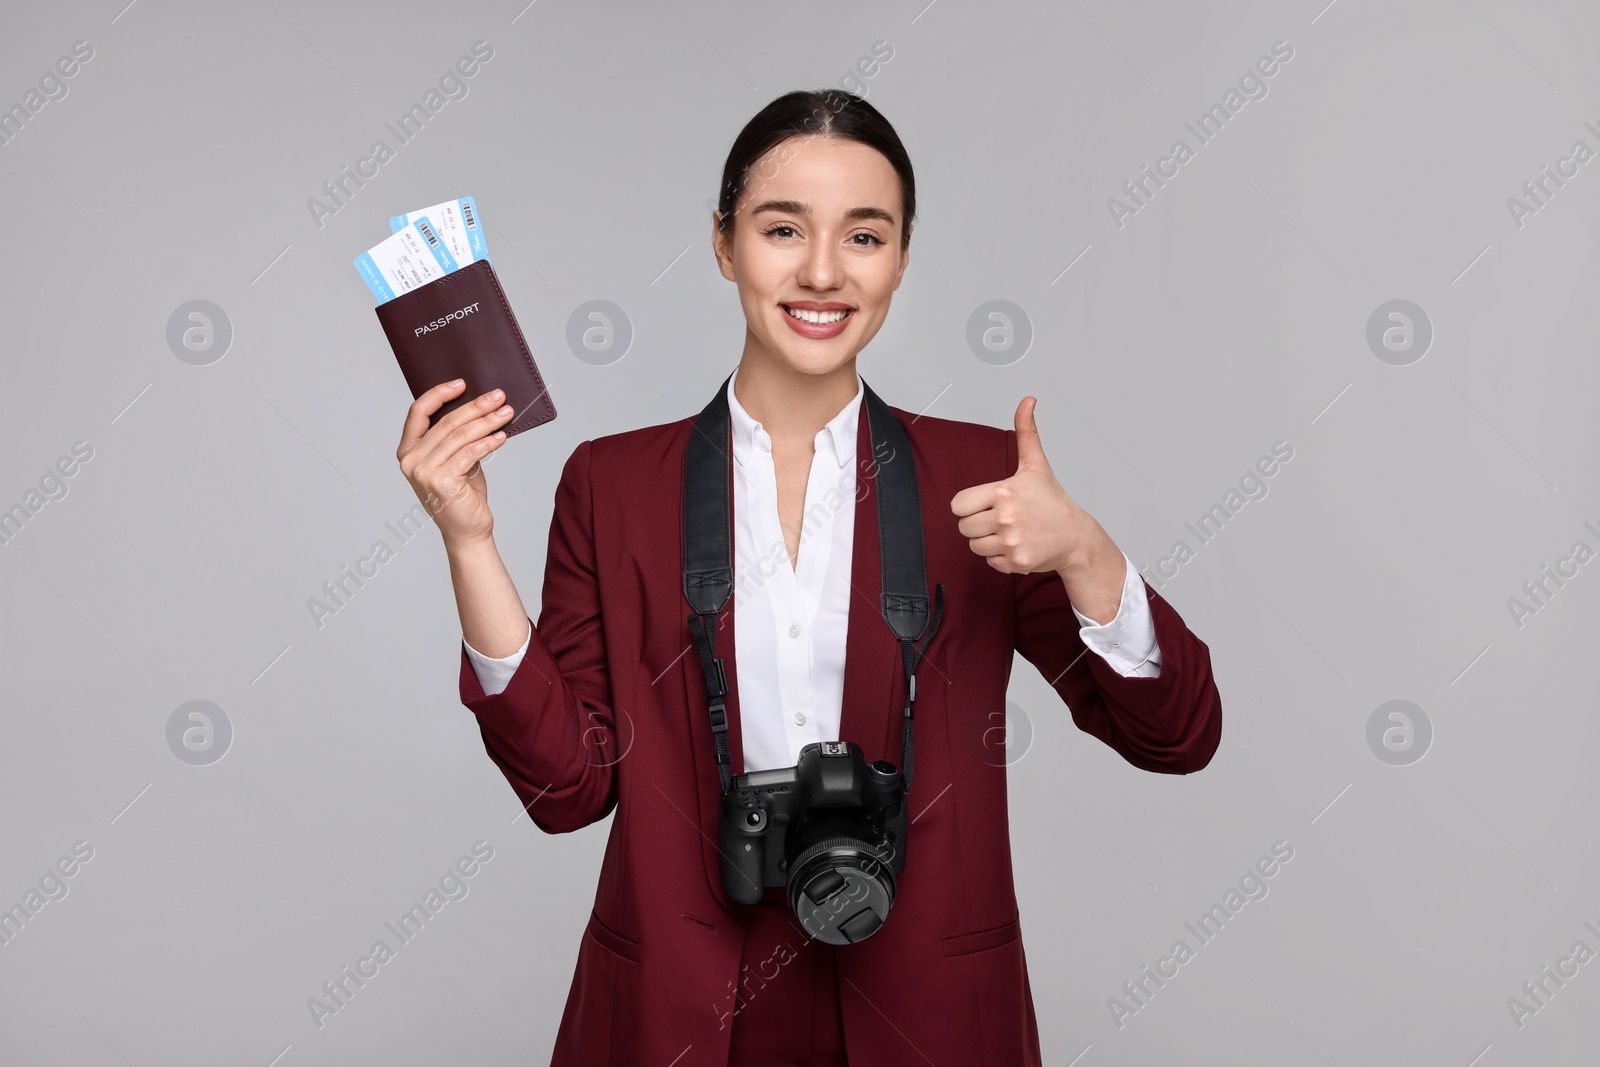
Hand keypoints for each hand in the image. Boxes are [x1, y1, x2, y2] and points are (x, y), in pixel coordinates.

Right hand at [396, 379, 516, 547]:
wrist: (467, 531)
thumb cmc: (462, 494)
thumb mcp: (455, 460)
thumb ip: (455, 438)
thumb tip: (479, 405)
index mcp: (407, 450)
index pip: (418, 412)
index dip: (440, 393)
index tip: (463, 383)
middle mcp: (410, 460)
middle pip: (447, 422)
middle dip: (476, 406)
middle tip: (499, 396)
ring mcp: (423, 472)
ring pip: (460, 436)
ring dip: (487, 421)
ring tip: (507, 413)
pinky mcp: (442, 482)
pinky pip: (470, 453)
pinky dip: (488, 442)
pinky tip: (502, 436)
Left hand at [950, 396, 1109, 575]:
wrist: (1076, 536)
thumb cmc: (1052, 500)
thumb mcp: (1036, 464)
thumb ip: (1026, 431)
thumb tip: (1028, 400)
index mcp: (1004, 492)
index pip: (958, 505)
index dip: (970, 505)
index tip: (989, 503)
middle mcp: (1006, 517)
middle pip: (964, 527)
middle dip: (979, 523)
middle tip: (1003, 518)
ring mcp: (1011, 541)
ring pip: (974, 545)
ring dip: (989, 540)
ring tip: (1012, 531)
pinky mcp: (1016, 562)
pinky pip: (989, 561)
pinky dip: (1000, 557)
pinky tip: (1019, 545)